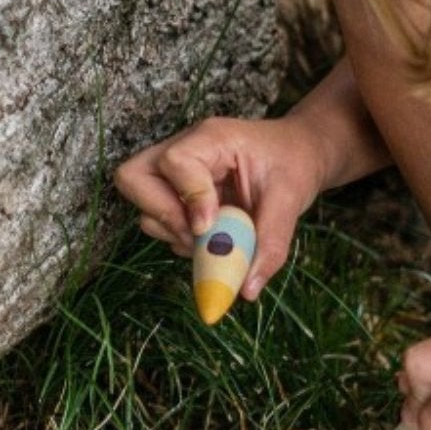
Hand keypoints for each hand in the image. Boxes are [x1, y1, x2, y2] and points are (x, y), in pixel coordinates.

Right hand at [112, 114, 329, 297]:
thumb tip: (246, 290)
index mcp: (211, 139)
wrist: (297, 155)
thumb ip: (269, 244)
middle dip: (161, 214)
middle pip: (133, 178)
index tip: (208, 228)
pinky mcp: (174, 193)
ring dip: (172, 231)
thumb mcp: (290, 200)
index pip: (176, 162)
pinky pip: (158, 221)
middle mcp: (182, 150)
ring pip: (142, 205)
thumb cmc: (293, 166)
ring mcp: (173, 172)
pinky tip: (211, 238)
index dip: (188, 198)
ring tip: (211, 240)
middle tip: (196, 236)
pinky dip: (180, 239)